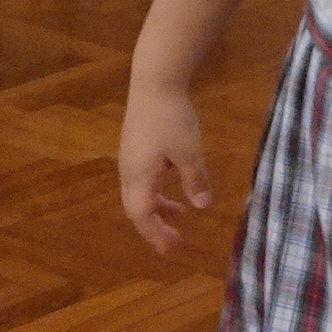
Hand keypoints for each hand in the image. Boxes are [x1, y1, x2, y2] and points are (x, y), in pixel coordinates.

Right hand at [119, 86, 211, 255]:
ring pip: (140, 192)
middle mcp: (129, 171)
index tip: (171, 248)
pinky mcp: (136, 146)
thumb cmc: (171, 119)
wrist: (153, 83)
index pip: (142, 215)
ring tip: (180, 214)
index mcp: (139, 177)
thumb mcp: (189, 152)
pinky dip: (157, 189)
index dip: (155, 234)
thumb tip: (202, 206)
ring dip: (157, 207)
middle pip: (136, 208)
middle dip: (154, 226)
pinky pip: (143, 178)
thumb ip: (195, 180)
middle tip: (173, 241)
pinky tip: (175, 180)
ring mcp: (130, 158)